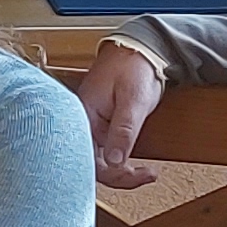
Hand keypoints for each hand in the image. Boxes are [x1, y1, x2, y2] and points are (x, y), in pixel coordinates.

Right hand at [79, 40, 166, 186]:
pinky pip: (102, 150)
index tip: (140, 175)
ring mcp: (88, 125)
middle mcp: (80, 123)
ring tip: (145, 172)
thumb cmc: (133, 68)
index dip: (115, 175)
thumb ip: (123, 132)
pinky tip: (132, 162)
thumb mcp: (133, 101)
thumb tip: (115, 162)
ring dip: (120, 170)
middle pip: (91, 164)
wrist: (137, 49)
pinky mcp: (97, 125)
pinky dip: (118, 160)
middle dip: (119, 177)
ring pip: (97, 159)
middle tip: (146, 175)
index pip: (89, 160)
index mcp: (82, 117)